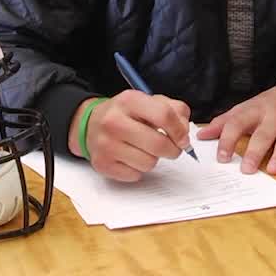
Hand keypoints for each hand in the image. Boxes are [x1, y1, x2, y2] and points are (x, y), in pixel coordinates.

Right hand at [69, 91, 190, 182]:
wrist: (91, 124)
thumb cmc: (126, 114)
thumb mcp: (149, 102)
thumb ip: (174, 111)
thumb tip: (184, 132)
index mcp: (129, 100)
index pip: (164, 116)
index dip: (180, 131)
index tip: (183, 139)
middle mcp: (114, 121)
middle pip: (159, 144)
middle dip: (172, 150)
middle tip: (170, 148)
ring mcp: (106, 144)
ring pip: (149, 163)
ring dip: (153, 159)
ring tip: (144, 150)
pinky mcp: (102, 164)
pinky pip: (135, 175)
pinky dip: (138, 169)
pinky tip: (131, 158)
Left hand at [196, 79, 275, 175]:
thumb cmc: (274, 102)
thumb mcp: (249, 107)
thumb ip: (225, 122)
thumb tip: (201, 135)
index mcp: (256, 110)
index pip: (238, 123)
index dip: (228, 140)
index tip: (221, 157)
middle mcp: (275, 116)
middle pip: (263, 135)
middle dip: (255, 152)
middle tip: (246, 170)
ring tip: (274, 170)